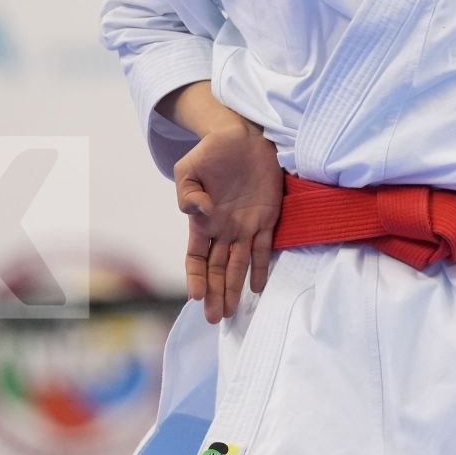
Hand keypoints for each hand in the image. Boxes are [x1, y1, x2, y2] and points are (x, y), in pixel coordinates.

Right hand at [171, 116, 284, 323]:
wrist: (241, 136)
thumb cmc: (210, 153)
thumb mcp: (188, 170)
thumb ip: (188, 194)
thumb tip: (200, 212)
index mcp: (203, 221)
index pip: (197, 258)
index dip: (196, 278)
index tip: (196, 296)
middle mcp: (224, 229)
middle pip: (218, 269)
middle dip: (216, 294)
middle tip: (215, 318)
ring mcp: (246, 225)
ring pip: (240, 264)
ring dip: (235, 288)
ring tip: (232, 311)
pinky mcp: (268, 217)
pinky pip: (265, 247)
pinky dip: (262, 267)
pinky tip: (258, 287)